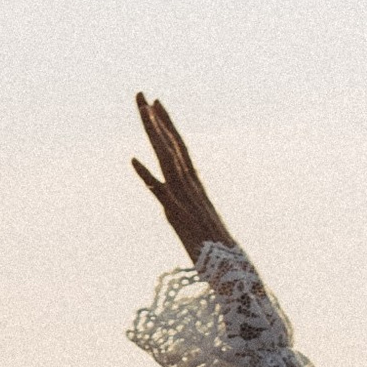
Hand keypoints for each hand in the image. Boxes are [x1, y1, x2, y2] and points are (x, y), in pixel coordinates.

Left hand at [130, 94, 234, 267]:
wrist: (233, 271)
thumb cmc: (219, 251)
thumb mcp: (201, 223)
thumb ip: (191, 210)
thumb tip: (180, 202)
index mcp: (196, 187)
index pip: (180, 149)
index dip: (167, 125)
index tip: (155, 104)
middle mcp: (191, 188)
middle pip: (172, 147)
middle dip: (155, 120)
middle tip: (141, 94)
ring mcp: (185, 201)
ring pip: (168, 160)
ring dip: (154, 134)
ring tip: (142, 111)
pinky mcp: (179, 218)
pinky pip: (161, 194)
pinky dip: (148, 176)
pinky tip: (133, 160)